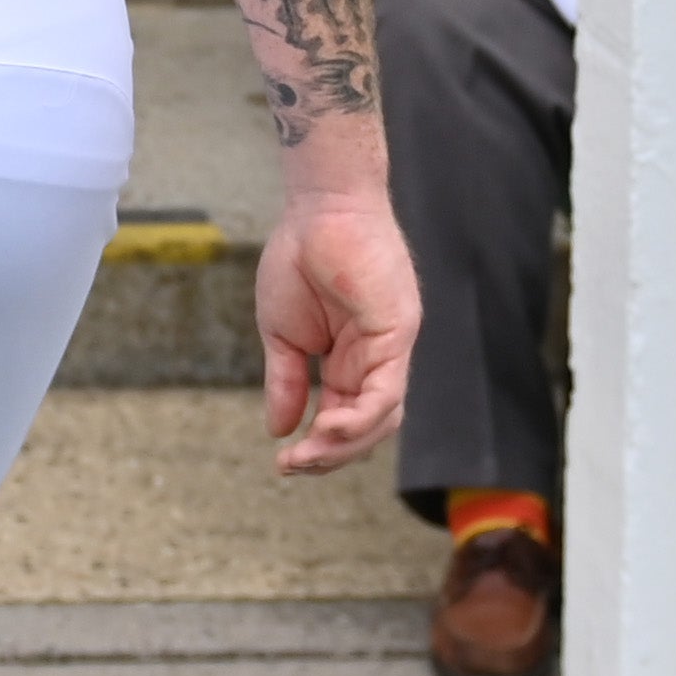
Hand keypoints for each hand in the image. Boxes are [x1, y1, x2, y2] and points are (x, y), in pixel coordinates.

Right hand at [255, 189, 417, 476]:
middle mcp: (375, 359)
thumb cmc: (300, 257)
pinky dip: (360, 418)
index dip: (318, 447)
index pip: (344, 419)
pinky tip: (327, 427)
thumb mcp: (282, 334)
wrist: (317, 208)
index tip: (283, 462)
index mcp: (350, 360)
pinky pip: (387, 391)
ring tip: (307, 454)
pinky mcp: (398, 333)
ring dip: (344, 445)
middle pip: (367, 427)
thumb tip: (278, 430)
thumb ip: (286, 381)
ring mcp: (390, 348)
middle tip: (293, 467)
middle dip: (330, 455)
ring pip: (382, 418)